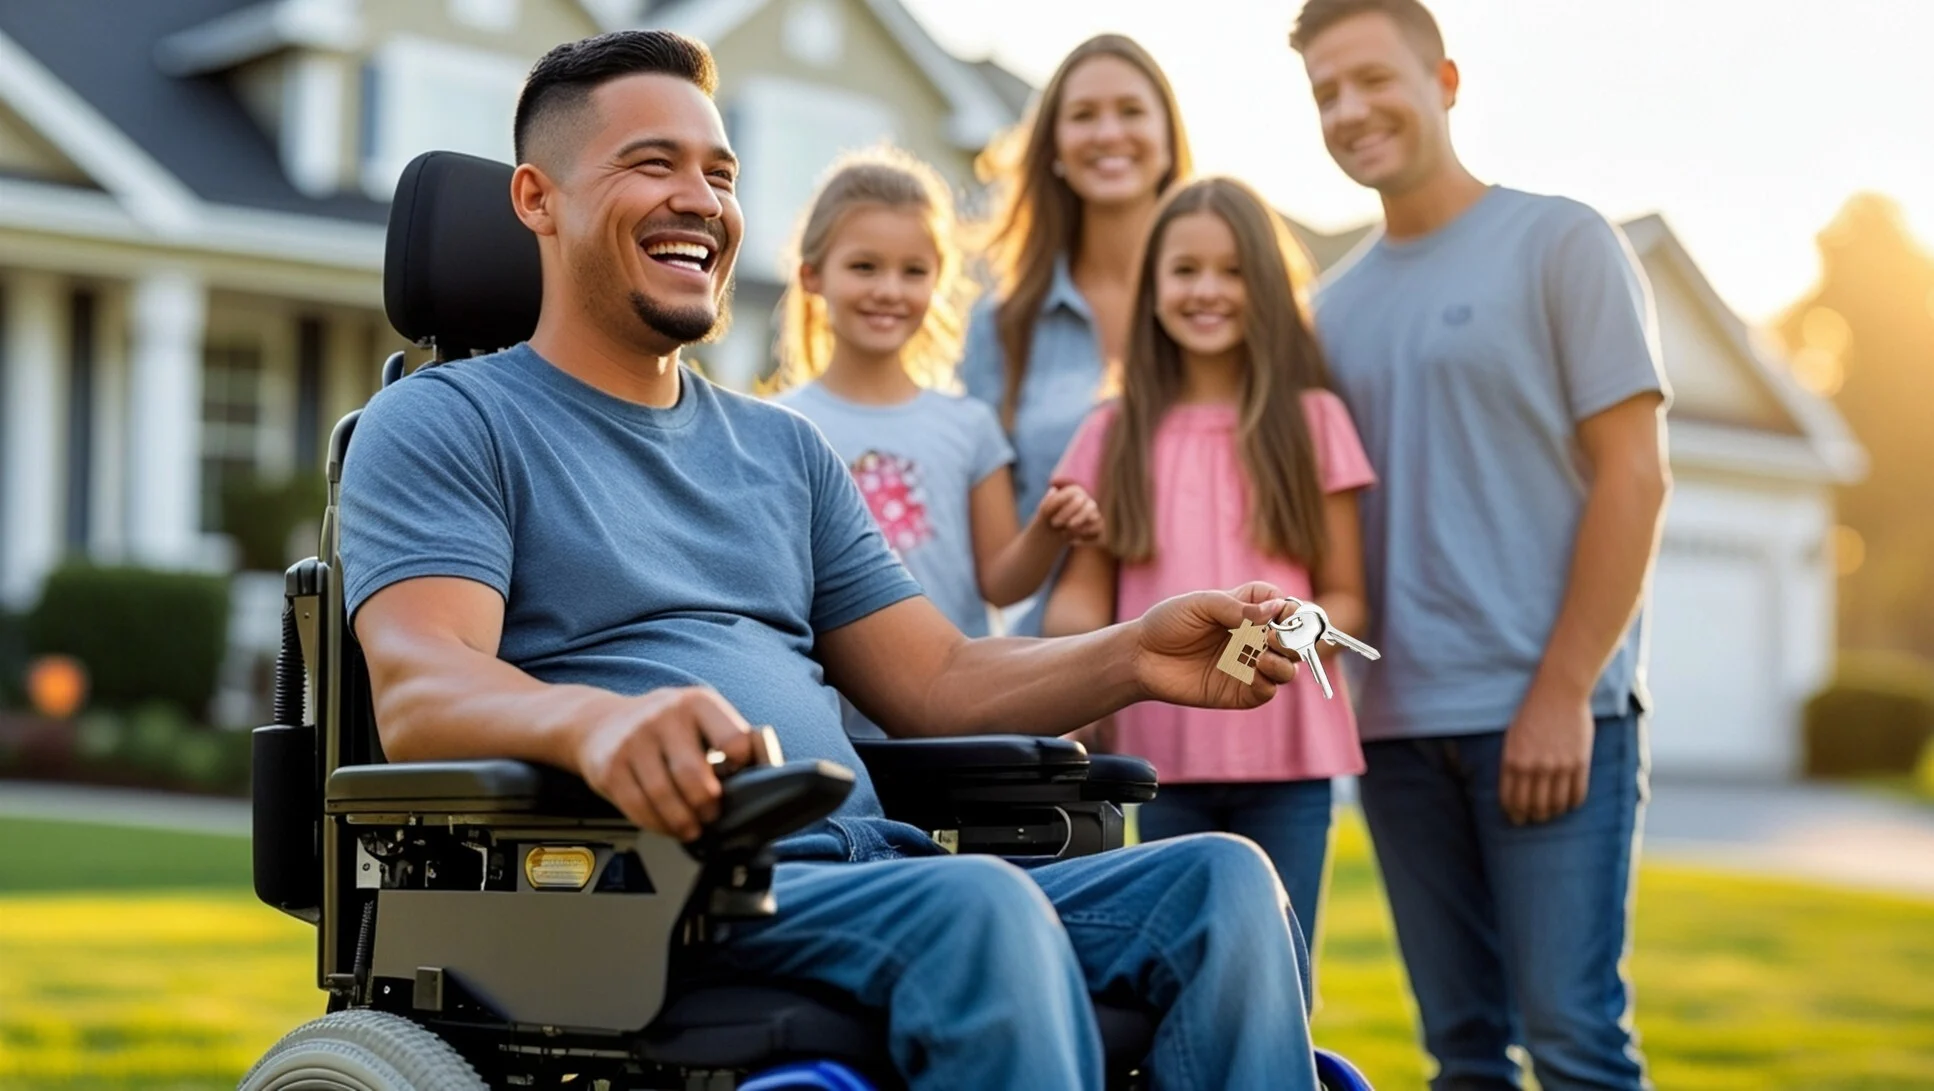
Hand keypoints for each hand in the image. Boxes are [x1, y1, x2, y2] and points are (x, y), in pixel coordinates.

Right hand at [570, 687, 763, 839]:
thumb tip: (769, 767)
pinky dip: (657, 824)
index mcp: (698, 703)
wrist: (603, 723)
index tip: (737, 780)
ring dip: (683, 822)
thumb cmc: (666, 727)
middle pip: (694, 775)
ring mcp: (634, 740)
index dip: (742, 768)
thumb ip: (735, 738)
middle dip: (708, 806)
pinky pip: (638, 806)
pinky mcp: (610, 766)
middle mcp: (665, 716)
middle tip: (712, 816)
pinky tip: (667, 825)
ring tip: (692, 828)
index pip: (734, 740)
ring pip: (664, 796)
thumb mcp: (702, 718)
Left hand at [1035, 483, 1103, 544]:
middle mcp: (1088, 501)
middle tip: (1054, 523)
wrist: (1054, 532)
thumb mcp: (1045, 510)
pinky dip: (1084, 538)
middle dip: (1067, 514)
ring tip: (1063, 533)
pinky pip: (1097, 533)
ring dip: (1077, 527)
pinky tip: (1071, 541)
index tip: (1046, 513)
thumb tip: (1053, 490)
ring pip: (1094, 518)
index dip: (1058, 502)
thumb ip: (1048, 501)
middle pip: (1085, 504)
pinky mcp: (1098, 529)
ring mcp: (1095, 515)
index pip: (1072, 493)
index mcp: (1076, 492)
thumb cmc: (1050, 517)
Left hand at [1131, 582, 1299, 710]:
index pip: (1283, 606)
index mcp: (1246, 610)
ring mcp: (1247, 665)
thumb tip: (1275, 609)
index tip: (1286, 612)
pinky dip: (1269, 684)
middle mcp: (1252, 638)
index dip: (1291, 609)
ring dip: (1285, 662)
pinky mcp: (1238, 691)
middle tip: (1272, 638)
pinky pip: (1266, 691)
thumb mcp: (1200, 604)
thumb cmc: (1168, 623)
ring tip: (1264, 657)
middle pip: (1292, 639)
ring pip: (1287, 667)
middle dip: (1293, 638)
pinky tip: (1255, 674)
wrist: (1141, 656)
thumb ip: (1236, 607)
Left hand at [1499, 678, 1593, 824]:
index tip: (1515, 819)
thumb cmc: (1531, 714)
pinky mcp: (1579, 762)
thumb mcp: (1512, 738)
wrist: (1558, 692)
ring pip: (1555, 805)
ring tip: (1550, 813)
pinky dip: (1571, 804)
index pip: (1510, 800)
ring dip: (1552, 814)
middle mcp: (1534, 766)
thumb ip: (1512, 764)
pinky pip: (1576, 794)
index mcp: (1513, 760)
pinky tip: (1568, 803)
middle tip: (1533, 819)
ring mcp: (1558, 765)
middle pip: (1533, 806)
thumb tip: (1513, 792)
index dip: (1513, 814)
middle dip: (1531, 817)